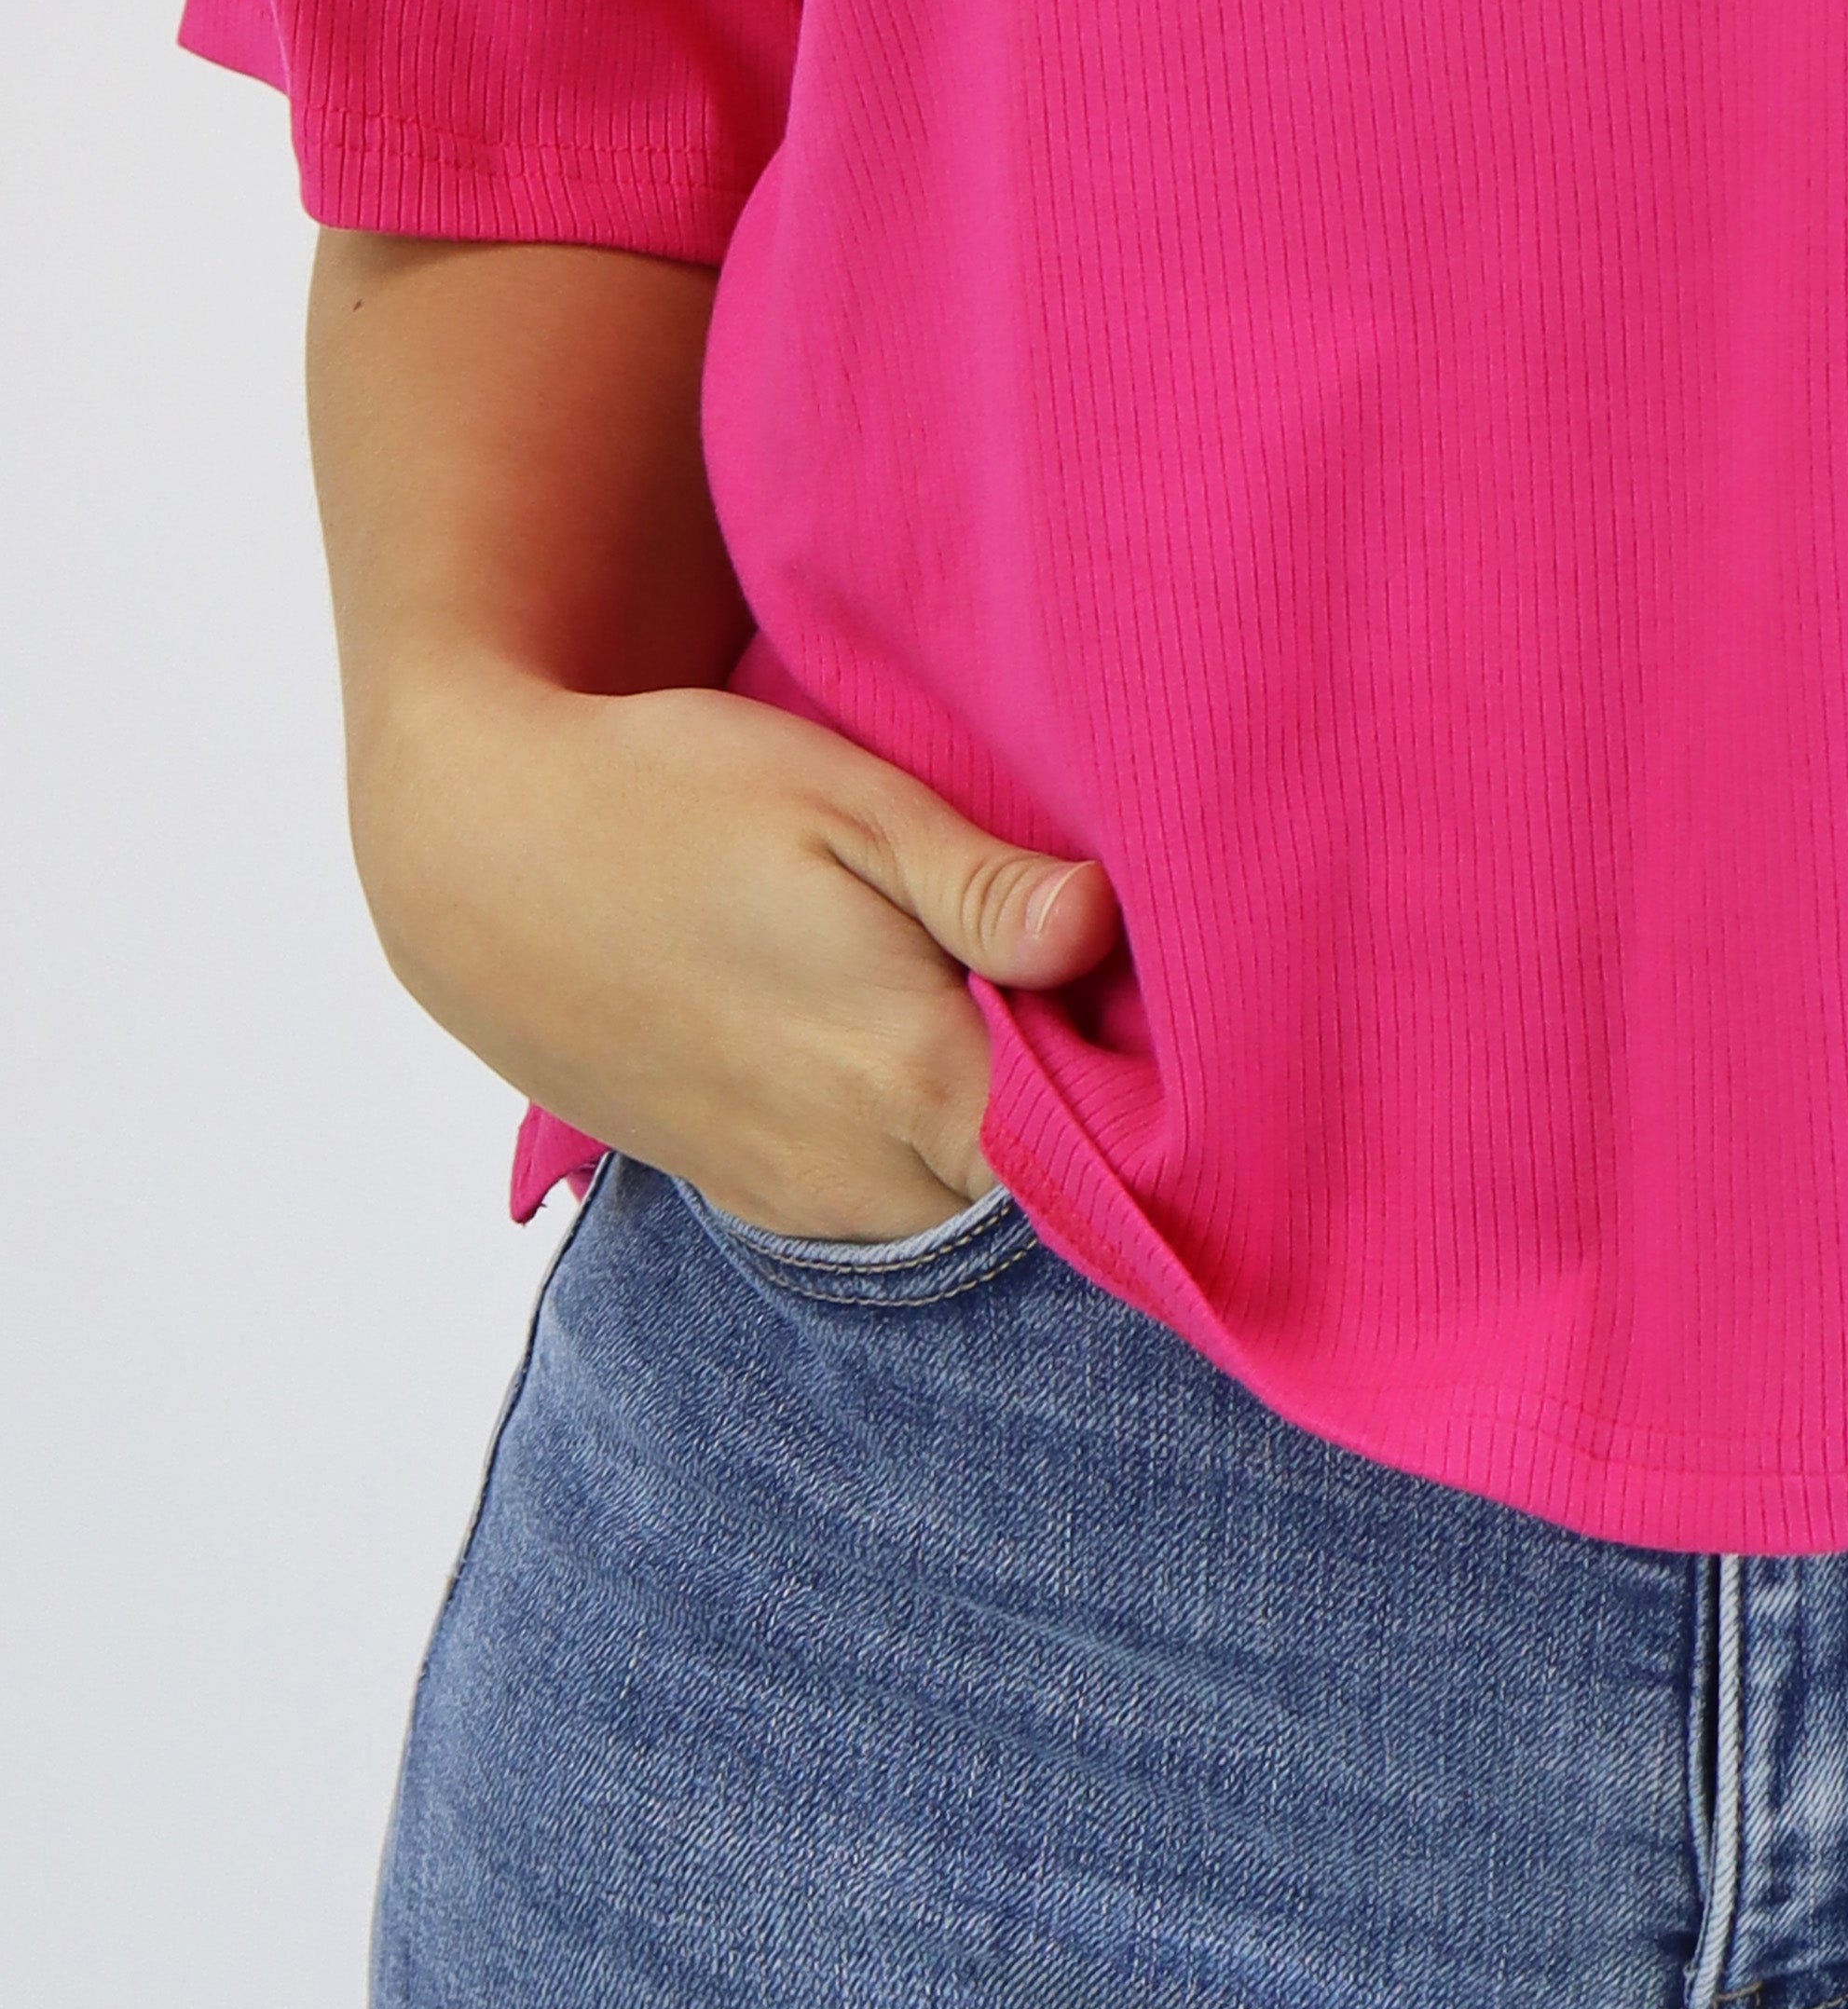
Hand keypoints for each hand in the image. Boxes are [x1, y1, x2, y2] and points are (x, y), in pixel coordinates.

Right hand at [358, 662, 1119, 1237]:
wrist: (475, 857)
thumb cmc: (671, 796)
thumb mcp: (839, 801)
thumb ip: (981, 883)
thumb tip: (1103, 923)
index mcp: (911, 1072)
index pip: (1103, 1160)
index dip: (1173, 1110)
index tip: (1210, 1038)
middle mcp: (861, 1168)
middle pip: (1048, 1197)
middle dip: (1104, 1126)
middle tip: (1135, 1015)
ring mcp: (801, 1195)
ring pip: (970, 1211)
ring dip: (1015, 1144)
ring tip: (1034, 1026)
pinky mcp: (754, 1192)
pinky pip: (893, 1208)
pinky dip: (937, 1156)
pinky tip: (937, 1056)